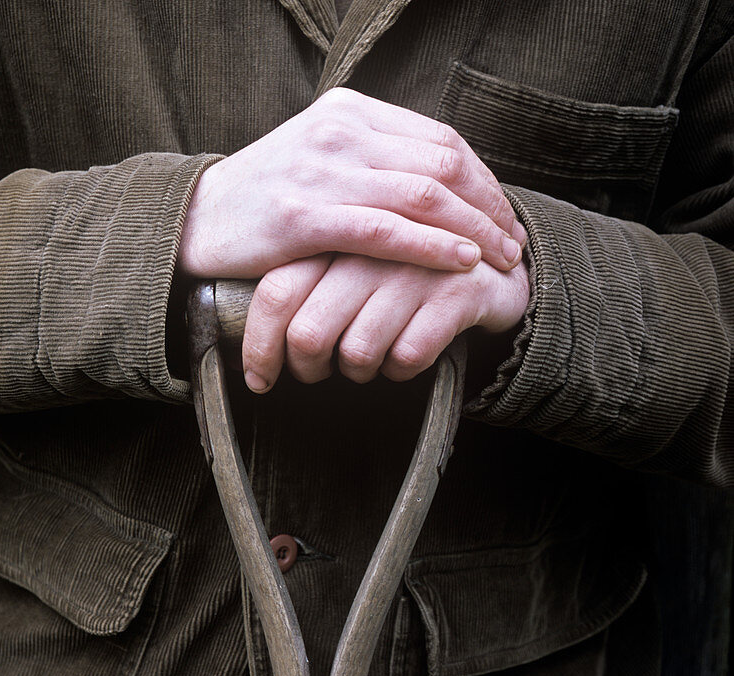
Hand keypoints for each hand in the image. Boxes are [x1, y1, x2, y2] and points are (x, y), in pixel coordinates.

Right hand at [178, 87, 526, 278]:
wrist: (194, 219)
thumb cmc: (263, 197)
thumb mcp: (319, 158)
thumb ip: (371, 158)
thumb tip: (438, 182)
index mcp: (348, 110)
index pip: (439, 139)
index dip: (484, 179)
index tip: (503, 214)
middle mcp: (338, 132)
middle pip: (442, 164)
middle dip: (490, 206)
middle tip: (514, 243)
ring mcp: (320, 171)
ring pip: (424, 195)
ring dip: (475, 230)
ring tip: (502, 258)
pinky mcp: (302, 216)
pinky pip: (386, 230)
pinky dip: (433, 247)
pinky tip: (462, 263)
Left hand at [240, 253, 529, 391]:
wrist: (493, 255)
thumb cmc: (400, 266)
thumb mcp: (346, 258)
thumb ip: (301, 281)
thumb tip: (246, 346)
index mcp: (332, 233)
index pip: (275, 293)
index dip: (259, 347)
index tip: (258, 379)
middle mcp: (368, 248)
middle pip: (309, 333)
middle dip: (307, 370)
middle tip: (315, 373)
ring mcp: (413, 267)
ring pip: (357, 351)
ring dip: (357, 372)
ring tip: (367, 358)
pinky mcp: (454, 292)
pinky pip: (407, 357)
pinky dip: (401, 369)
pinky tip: (406, 352)